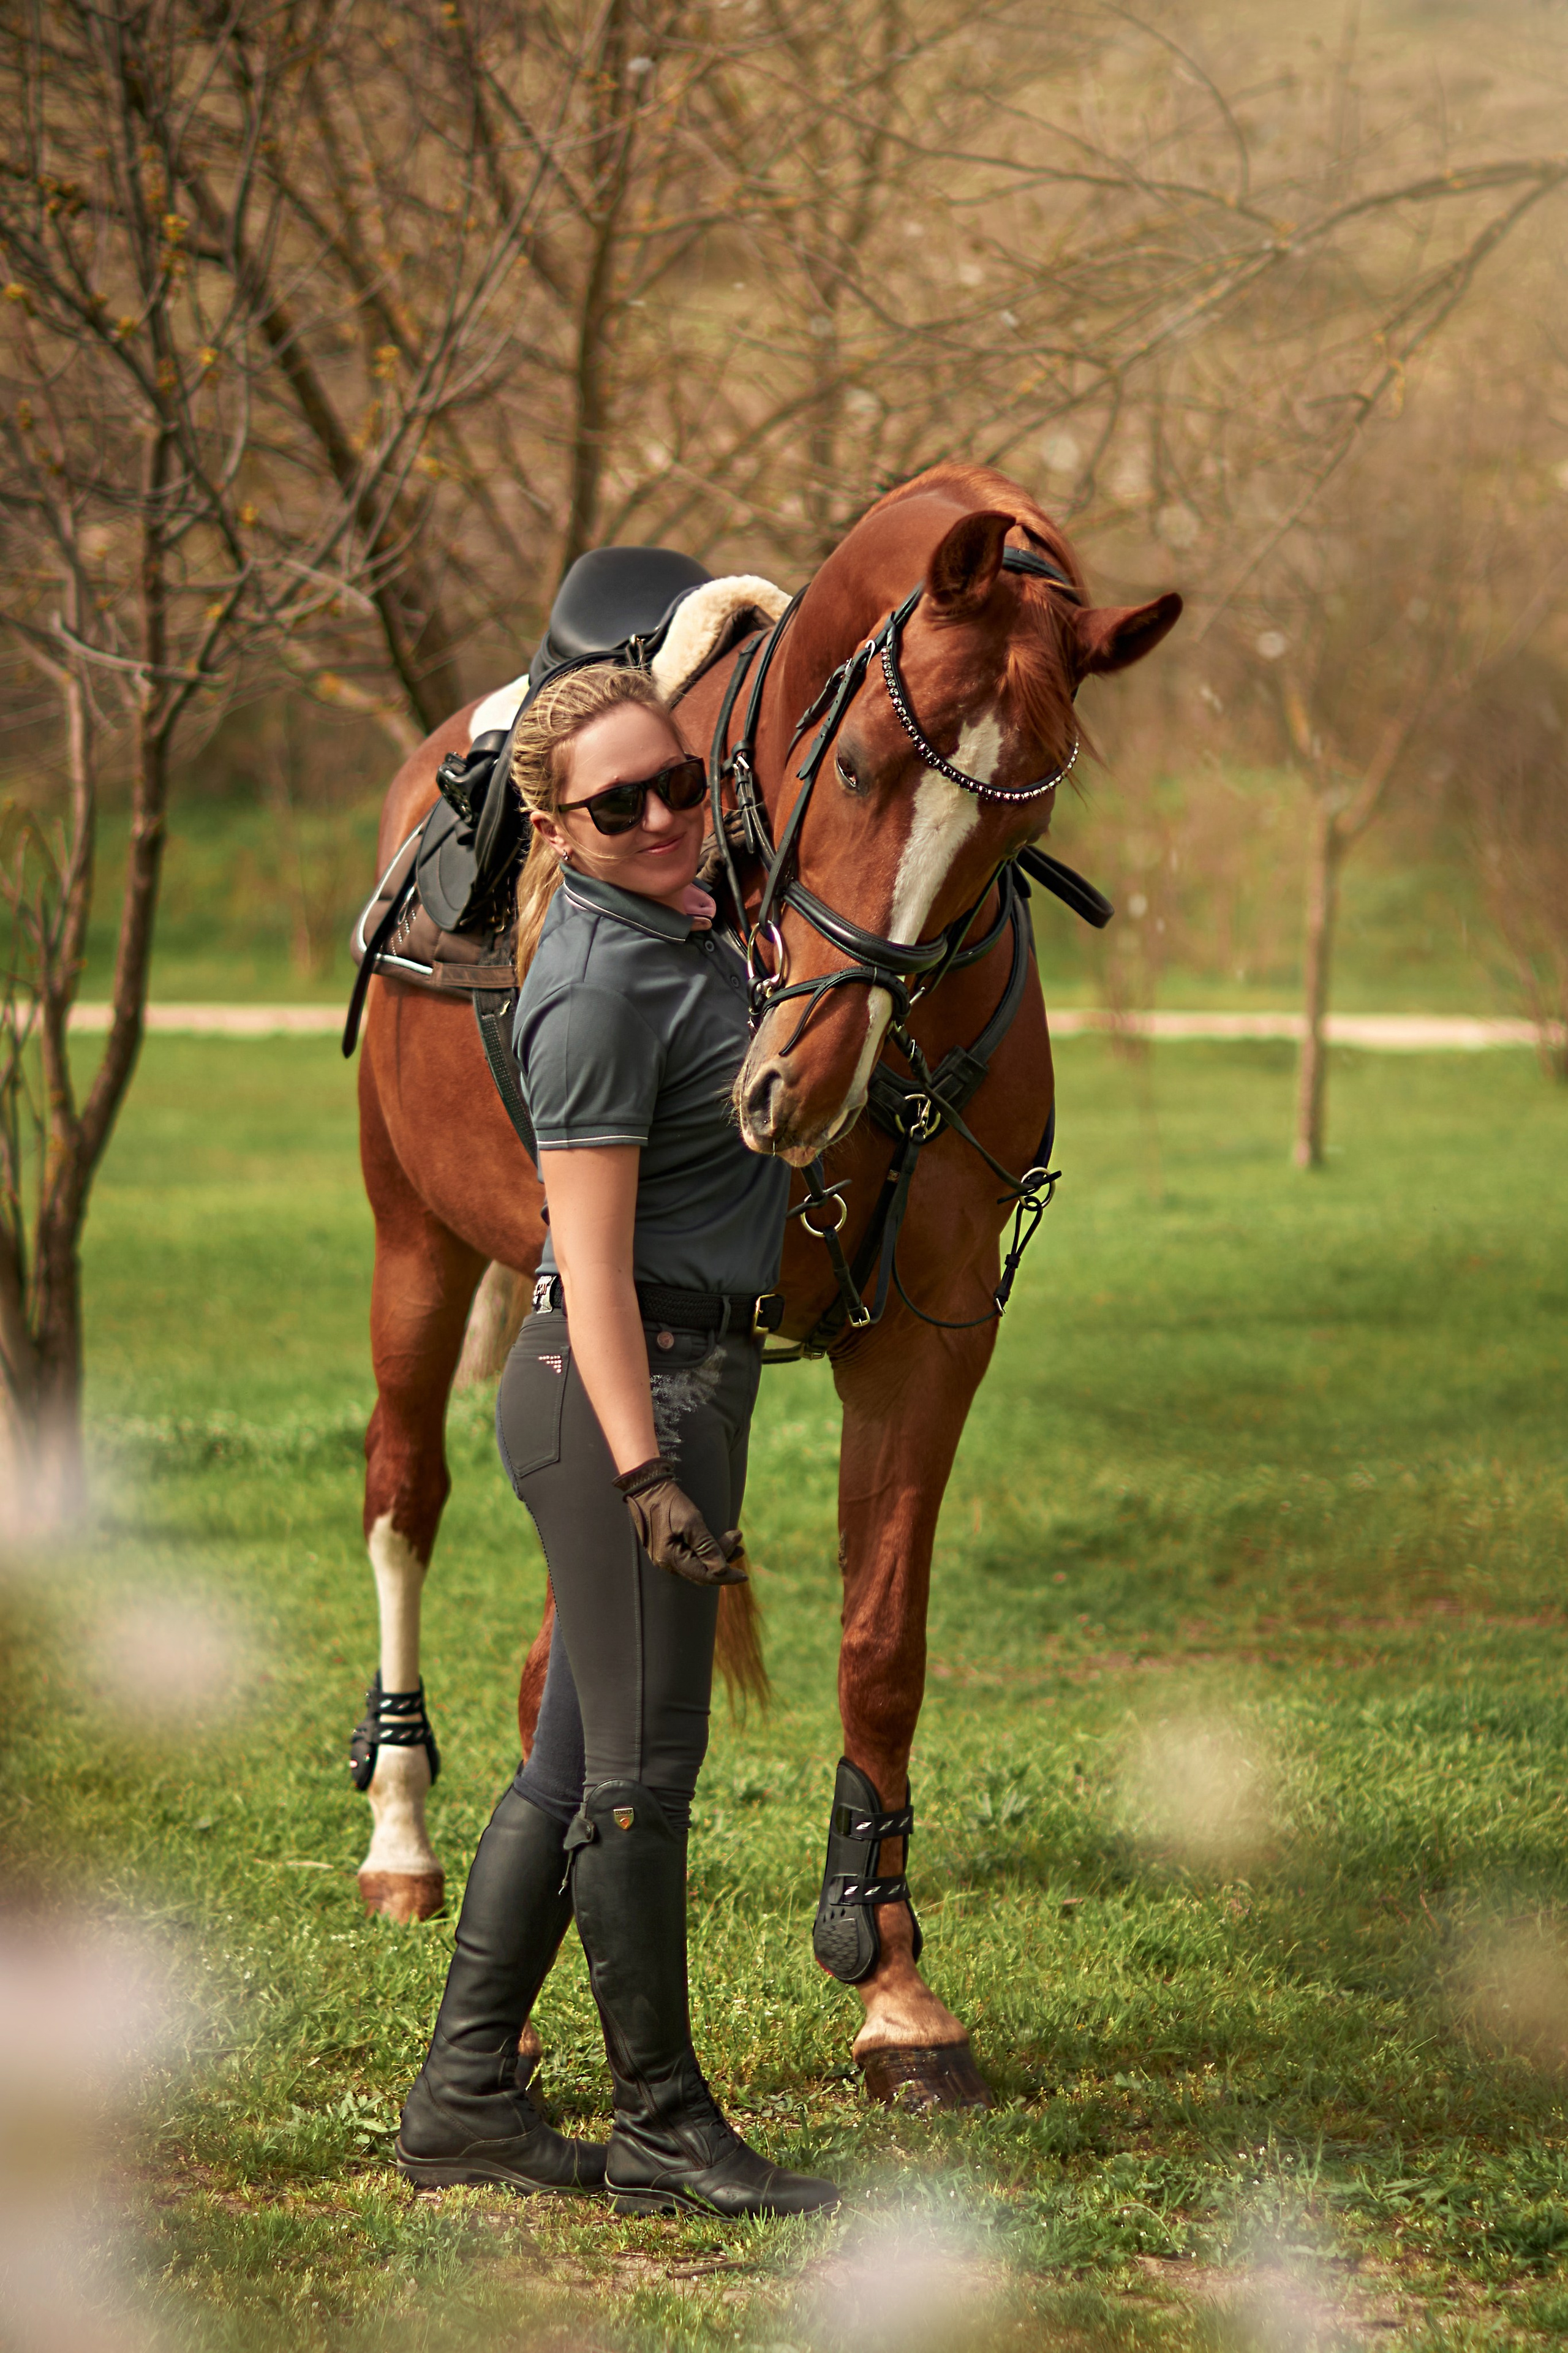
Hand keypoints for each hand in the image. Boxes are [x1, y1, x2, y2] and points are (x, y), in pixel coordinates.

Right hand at [614, 1458, 748, 1586]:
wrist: (647, 1487)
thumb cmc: (669, 1502)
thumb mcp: (691, 1521)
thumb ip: (707, 1547)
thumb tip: (721, 1570)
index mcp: (670, 1558)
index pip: (703, 1575)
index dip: (725, 1576)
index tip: (745, 1575)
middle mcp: (666, 1562)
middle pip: (701, 1572)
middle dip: (723, 1562)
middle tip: (740, 1545)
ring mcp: (665, 1556)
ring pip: (696, 1565)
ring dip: (717, 1556)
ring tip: (736, 1544)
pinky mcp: (667, 1548)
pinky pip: (690, 1557)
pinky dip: (706, 1552)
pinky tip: (718, 1544)